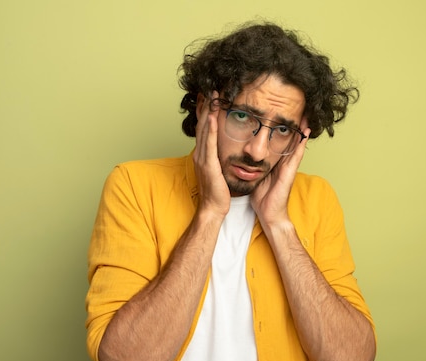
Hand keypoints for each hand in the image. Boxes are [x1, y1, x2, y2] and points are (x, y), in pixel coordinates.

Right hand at [193, 91, 230, 217]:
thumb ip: (219, 157)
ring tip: (212, 95)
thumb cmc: (219, 191)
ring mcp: (202, 158)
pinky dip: (210, 128)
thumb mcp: (219, 169)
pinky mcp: (208, 164)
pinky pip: (209, 143)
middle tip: (211, 87)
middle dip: (206, 105)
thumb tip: (225, 148)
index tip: (211, 95)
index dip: (206, 110)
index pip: (205, 127)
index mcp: (203, 153)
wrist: (214, 208)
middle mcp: (200, 153)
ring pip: (204, 130)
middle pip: (202, 124)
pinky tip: (212, 116)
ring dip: (208, 111)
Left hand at [250, 119, 310, 228]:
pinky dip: (301, 142)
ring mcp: (288, 166)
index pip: (276, 141)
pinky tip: (306, 131)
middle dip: (291, 124)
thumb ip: (251, 164)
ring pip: (295, 143)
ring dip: (300, 128)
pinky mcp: (290, 171)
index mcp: (274, 162)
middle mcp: (283, 161)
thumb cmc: (261, 197)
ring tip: (305, 113)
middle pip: (288, 139)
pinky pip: (297, 154)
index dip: (277, 127)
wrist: (269, 213)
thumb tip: (239, 154)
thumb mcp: (254, 175)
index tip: (276, 112)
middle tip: (296, 107)